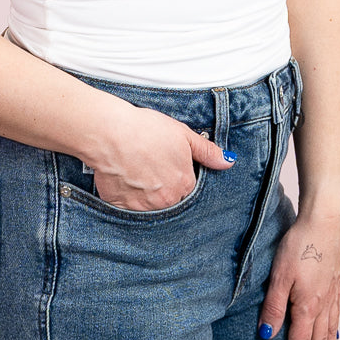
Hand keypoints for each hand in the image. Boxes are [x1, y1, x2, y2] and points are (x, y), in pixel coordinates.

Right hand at [89, 101, 235, 210]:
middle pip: (169, 198)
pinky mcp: (122, 208)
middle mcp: (167, 200)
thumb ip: (207, 152)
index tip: (165, 164)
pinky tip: (123, 178)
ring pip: (149, 205)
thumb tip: (228, 162)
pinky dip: (127, 196)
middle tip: (149, 166)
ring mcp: (144, 207)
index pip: (187, 187)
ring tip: (135, 170)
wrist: (111, 134)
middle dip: (162, 186)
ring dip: (145, 193)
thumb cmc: (146, 130)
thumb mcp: (183, 135)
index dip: (176, 174)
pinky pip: (128, 208)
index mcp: (184, 184)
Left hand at [259, 213, 339, 339]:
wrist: (326, 221)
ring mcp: (332, 295)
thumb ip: (273, 307)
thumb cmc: (300, 244)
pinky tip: (334, 334)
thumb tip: (266, 335)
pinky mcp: (336, 283)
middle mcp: (322, 305)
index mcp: (306, 306)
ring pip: (330, 333)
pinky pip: (336, 316)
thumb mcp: (279, 275)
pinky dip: (335, 332)